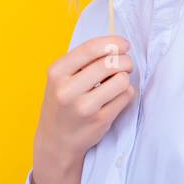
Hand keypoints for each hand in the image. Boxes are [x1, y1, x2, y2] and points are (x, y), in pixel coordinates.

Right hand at [30, 35, 135, 183]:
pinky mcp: (100, 120)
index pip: (90, 49)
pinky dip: (126, 93)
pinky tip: (115, 97)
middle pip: (110, 63)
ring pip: (122, 80)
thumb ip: (82, 61)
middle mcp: (68, 90)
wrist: (56, 139)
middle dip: (124, 60)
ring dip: (125, 78)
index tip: (124, 44)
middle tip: (125, 64)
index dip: (112, 43)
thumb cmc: (62, 102)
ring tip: (118, 81)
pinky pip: (126, 96)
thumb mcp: (60, 78)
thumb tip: (117, 46)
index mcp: (56, 72)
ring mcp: (84, 107)